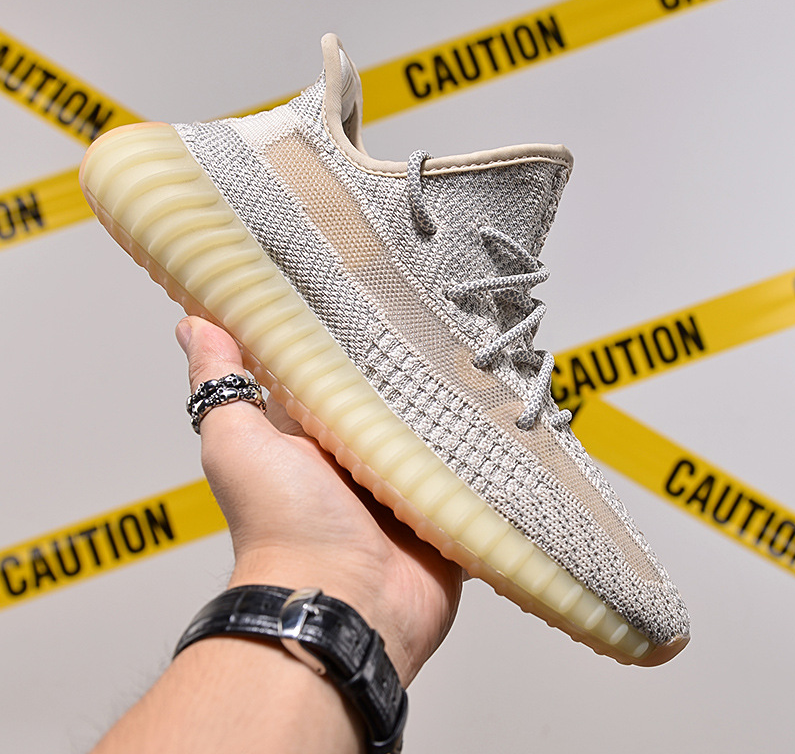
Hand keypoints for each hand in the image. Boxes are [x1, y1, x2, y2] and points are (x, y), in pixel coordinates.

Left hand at [177, 315, 462, 685]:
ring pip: (434, 431)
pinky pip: (468, 471)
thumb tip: (194, 325)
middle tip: (441, 316)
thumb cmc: (281, 528)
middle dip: (412, 366)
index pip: (333, 373)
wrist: (338, 604)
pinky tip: (501, 415)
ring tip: (481, 357)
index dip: (346, 335)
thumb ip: (220, 385)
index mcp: (313, 436)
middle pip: (391, 399)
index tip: (366, 288)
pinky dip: (481, 452)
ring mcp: (402, 484)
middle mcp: (358, 457)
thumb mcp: (238, 443)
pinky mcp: (440, 508)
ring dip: (452, 407)